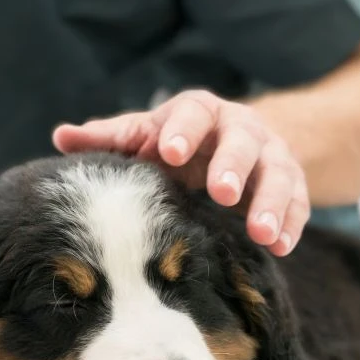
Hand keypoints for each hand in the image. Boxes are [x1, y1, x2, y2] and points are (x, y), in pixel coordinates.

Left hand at [52, 90, 308, 256]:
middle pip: (242, 140)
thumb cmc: (174, 142)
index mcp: (198, 112)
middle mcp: (240, 128)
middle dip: (234, 165)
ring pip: (278, 173)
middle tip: (221, 192)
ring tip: (261, 233)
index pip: (192, 113)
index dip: (182, 131)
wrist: (233, 145)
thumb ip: (107, 139)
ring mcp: (270, 155)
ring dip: (271, 203)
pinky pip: (299, 202)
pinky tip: (281, 248)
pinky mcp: (293, 184)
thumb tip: (60, 137)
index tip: (169, 152)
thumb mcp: (142, 136)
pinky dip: (293, 224)